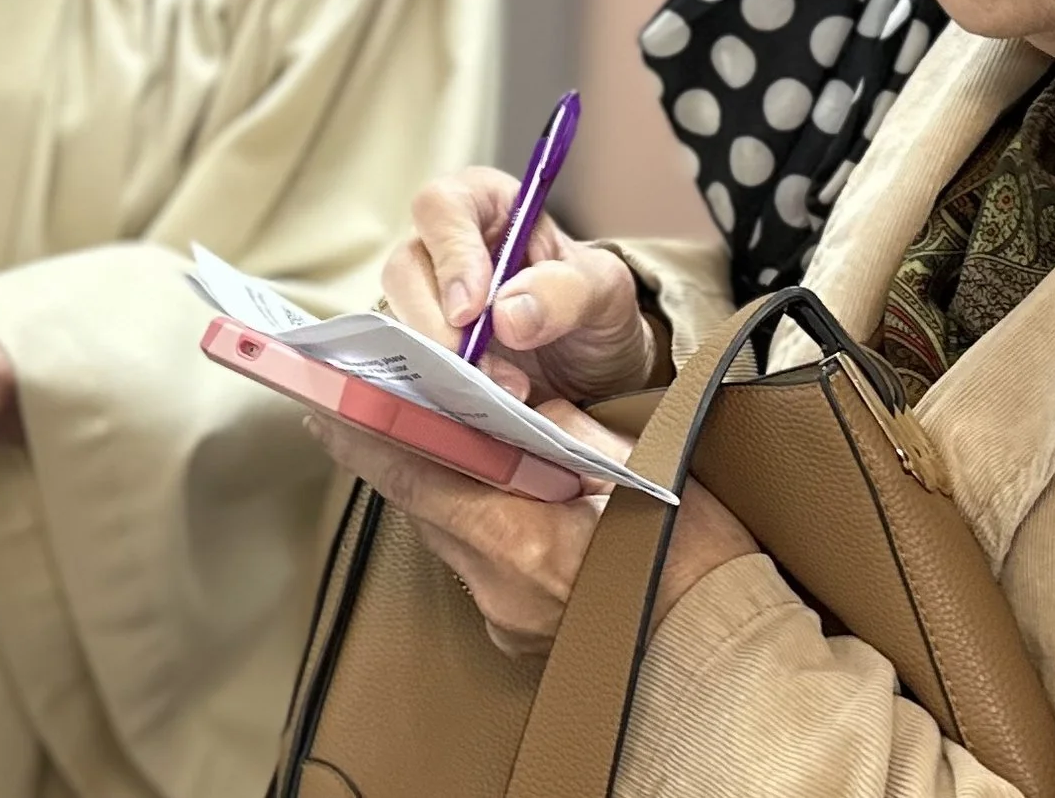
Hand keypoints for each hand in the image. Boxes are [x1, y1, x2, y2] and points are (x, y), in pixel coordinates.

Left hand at [306, 399, 756, 655]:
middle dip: (394, 453)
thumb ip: (569, 433)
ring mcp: (505, 616)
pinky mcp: (518, 634)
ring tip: (415, 438)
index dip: (369, 435)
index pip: (419, 474)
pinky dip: (471, 528)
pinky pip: (476, 568)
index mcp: (525, 538)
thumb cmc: (696, 560)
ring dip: (432, 488)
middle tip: (355, 408)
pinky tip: (482, 501)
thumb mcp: (638, 470)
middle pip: (422, 505)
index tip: (329, 404)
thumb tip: (522, 407)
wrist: (725, 651)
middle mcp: (500, 584)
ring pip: (447, 535)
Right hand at [384, 167, 657, 405]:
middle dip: (437, 323)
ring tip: (501, 389)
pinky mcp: (421, 348)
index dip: (451, 255)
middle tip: (479, 365)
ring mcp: (427, 300)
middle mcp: (445, 247)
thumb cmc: (595, 310)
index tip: (473, 309)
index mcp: (488, 206)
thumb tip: (506, 314)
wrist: (597, 369)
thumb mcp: (604, 291)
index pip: (442, 207)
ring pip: (396, 319)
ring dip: (441, 361)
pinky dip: (435, 386)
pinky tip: (475, 403)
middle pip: (405, 268)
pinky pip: (404, 364)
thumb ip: (565, 291)